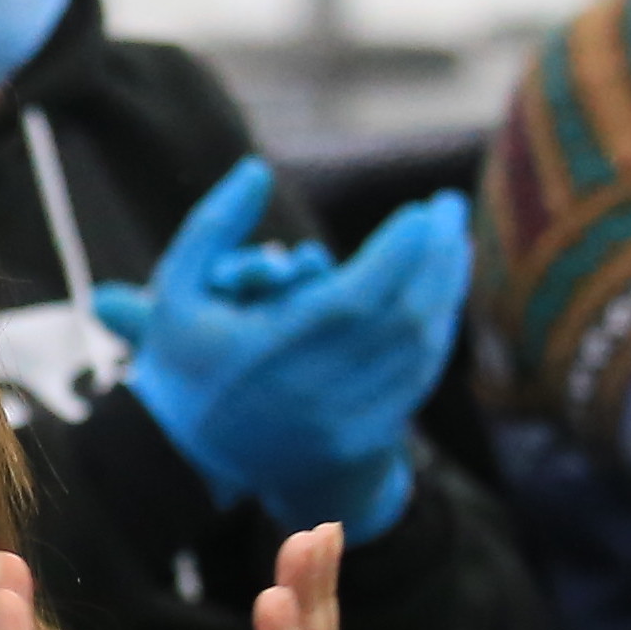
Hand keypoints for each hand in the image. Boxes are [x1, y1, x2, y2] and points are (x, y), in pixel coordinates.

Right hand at [91, 165, 473, 538]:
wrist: (187, 460)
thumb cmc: (182, 363)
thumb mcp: (176, 290)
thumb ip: (213, 225)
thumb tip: (258, 169)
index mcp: (269, 351)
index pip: (354, 297)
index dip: (397, 253)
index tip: (420, 211)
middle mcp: (312, 390)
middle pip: (401, 318)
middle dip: (436, 256)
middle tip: (451, 208)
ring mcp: (342, 419)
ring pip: (418, 348)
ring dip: (446, 289)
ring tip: (454, 243)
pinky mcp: (363, 437)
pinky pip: (417, 377)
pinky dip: (438, 330)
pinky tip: (442, 294)